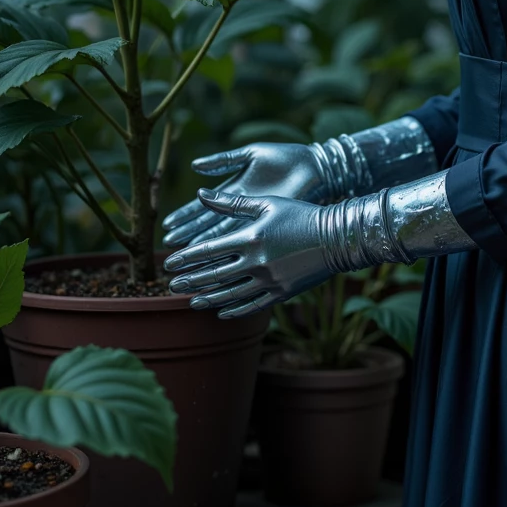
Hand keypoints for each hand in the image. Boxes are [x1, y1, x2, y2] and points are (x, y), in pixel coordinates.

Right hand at [160, 142, 325, 249]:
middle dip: (189, 235)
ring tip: (185, 257)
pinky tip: (216, 261)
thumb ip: (223, 160)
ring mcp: (255, 218)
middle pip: (209, 224)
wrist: (316, 166)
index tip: (168, 226)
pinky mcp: (269, 224)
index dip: (186, 216)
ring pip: (223, 235)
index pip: (204, 206)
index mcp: (236, 190)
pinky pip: (245, 239)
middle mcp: (243, 208)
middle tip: (168, 247)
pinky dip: (229, 249)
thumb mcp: (251, 154)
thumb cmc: (286, 158)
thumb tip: (194, 166)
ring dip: (204, 246)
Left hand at [164, 189, 332, 317]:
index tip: (169, 262)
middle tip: (172, 284)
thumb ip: (232, 202)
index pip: (209, 251)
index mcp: (250, 238)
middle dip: (190, 281)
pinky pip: (252, 306)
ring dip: (208, 299)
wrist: (337, 237)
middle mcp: (257, 263)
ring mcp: (269, 281)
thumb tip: (200, 194)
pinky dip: (234, 310)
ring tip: (191, 301)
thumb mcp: (267, 203)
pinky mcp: (282, 294)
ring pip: (230, 294)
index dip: (186, 257)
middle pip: (214, 275)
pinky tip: (221, 312)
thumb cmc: (301, 214)